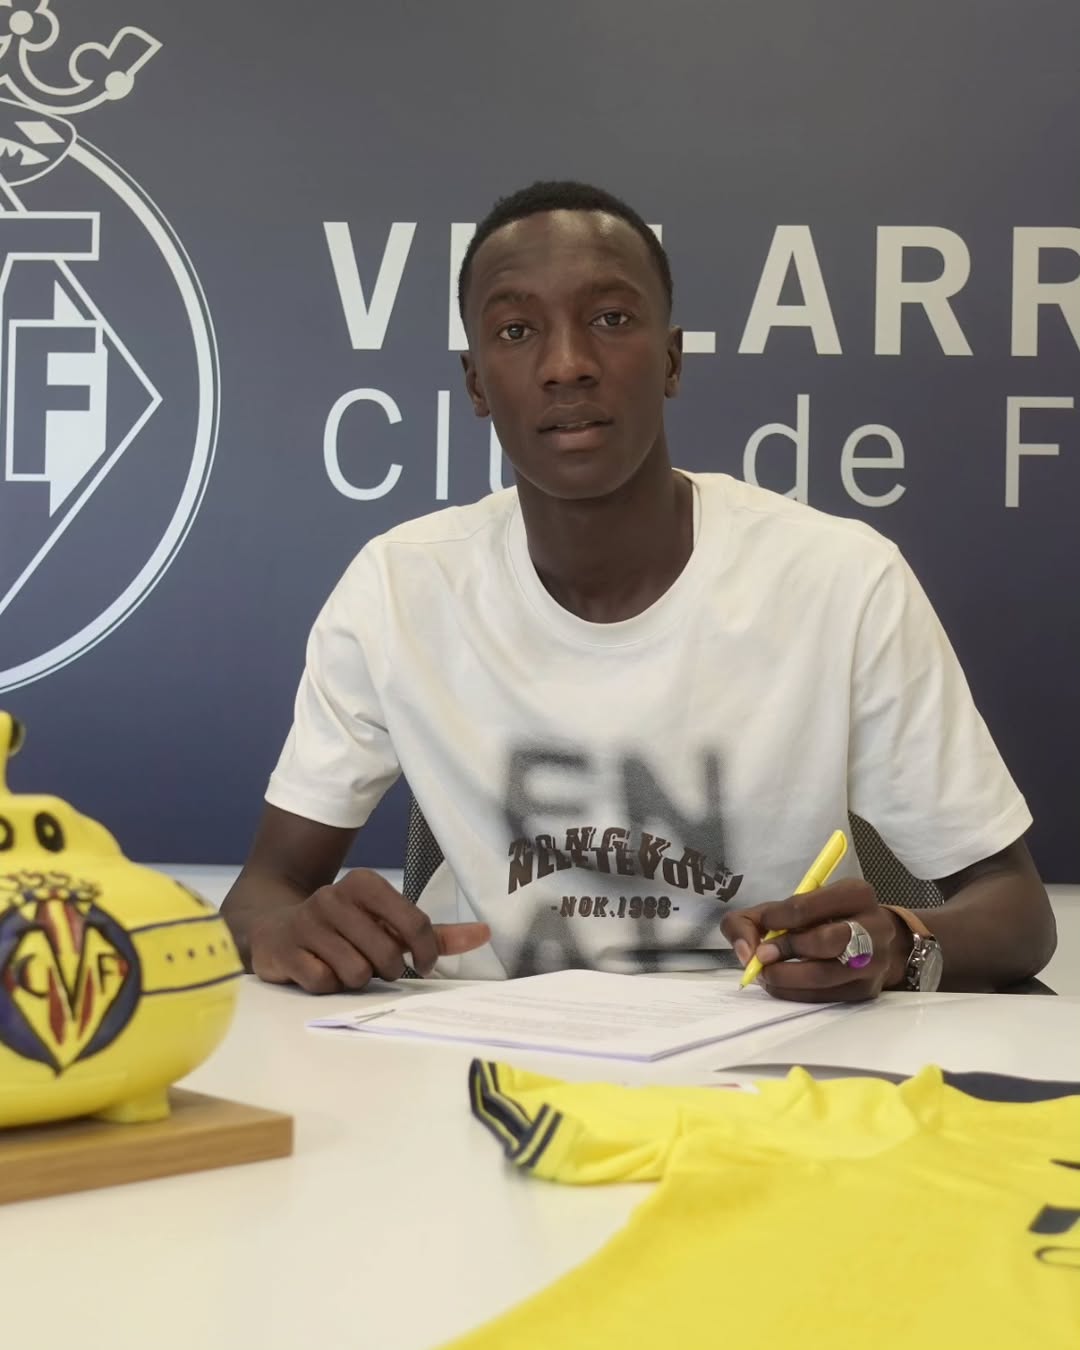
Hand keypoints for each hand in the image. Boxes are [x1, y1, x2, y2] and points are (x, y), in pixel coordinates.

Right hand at [249, 868, 490, 993]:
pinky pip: (322, 983)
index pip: (415, 923)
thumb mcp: (385, 922)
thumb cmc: (343, 928)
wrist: (272, 927)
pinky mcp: (284, 950)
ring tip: (341, 964)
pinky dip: (325, 984)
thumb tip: (484, 933)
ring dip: (353, 979)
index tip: (422, 965)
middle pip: (386, 955)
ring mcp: (306, 923)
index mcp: (364, 884)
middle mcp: (333, 897)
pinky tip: (316, 968)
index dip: (425, 953)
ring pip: (355, 973)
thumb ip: (433, 932)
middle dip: (385, 969)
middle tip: (372, 963)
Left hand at [720, 879, 910, 1002]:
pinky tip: (781, 985)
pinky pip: (827, 997)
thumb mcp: (784, 909)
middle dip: (789, 948)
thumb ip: (749, 921)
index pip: (811, 905)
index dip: (779, 917)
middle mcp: (874, 927)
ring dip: (788, 976)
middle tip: (763, 955)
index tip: (764, 925)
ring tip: (767, 973)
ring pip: (827, 974)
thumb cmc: (818, 921)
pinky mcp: (866, 990)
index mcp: (854, 894)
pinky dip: (795, 993)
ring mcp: (874, 962)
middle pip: (829, 941)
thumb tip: (745, 951)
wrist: (865, 943)